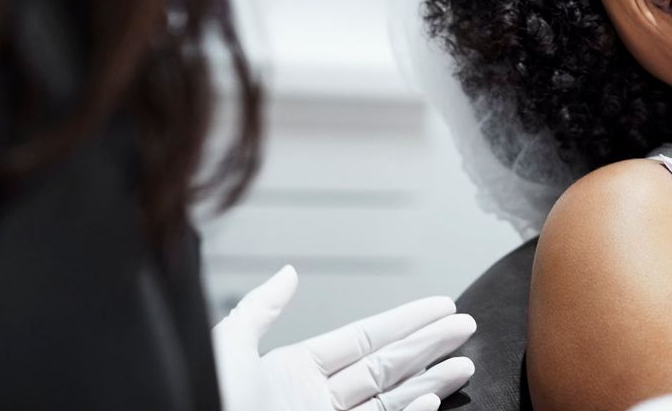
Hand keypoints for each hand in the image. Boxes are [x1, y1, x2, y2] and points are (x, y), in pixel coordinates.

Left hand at [212, 265, 477, 410]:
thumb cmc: (207, 404)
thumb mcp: (228, 350)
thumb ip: (259, 310)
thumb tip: (288, 274)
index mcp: (293, 372)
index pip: (364, 338)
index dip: (404, 321)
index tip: (439, 306)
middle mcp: (316, 400)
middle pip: (387, 367)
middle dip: (428, 344)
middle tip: (464, 325)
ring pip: (392, 401)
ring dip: (430, 381)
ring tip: (464, 362)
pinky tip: (431, 400)